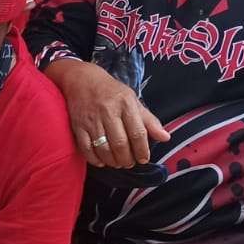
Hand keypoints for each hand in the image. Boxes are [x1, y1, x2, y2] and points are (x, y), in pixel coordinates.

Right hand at [49, 60, 168, 167]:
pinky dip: (95, 159)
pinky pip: (86, 149)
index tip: (144, 158)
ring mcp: (92, 120)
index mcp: (125, 104)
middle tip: (130, 163)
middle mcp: (108, 112)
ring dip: (113, 161)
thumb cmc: (111, 92)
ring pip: (104, 149)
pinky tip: (102, 161)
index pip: (137, 133)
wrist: (82, 80)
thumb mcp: (133, 100)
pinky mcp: (78, 126)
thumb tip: (165, 137)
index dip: (142, 150)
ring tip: (118, 163)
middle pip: (120, 143)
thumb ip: (149, 121)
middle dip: (127, 159)